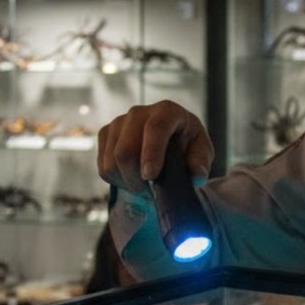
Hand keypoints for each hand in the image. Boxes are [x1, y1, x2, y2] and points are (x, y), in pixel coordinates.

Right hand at [97, 101, 213, 191]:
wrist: (169, 142)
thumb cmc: (187, 146)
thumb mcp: (201, 152)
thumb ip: (200, 162)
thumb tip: (196, 174)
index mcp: (167, 111)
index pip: (155, 127)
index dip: (151, 152)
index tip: (150, 176)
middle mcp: (139, 112)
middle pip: (126, 151)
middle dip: (136, 179)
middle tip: (150, 193)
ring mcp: (119, 122)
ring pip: (112, 162)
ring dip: (127, 183)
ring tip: (143, 187)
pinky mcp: (105, 134)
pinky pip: (103, 167)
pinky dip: (116, 181)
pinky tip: (131, 179)